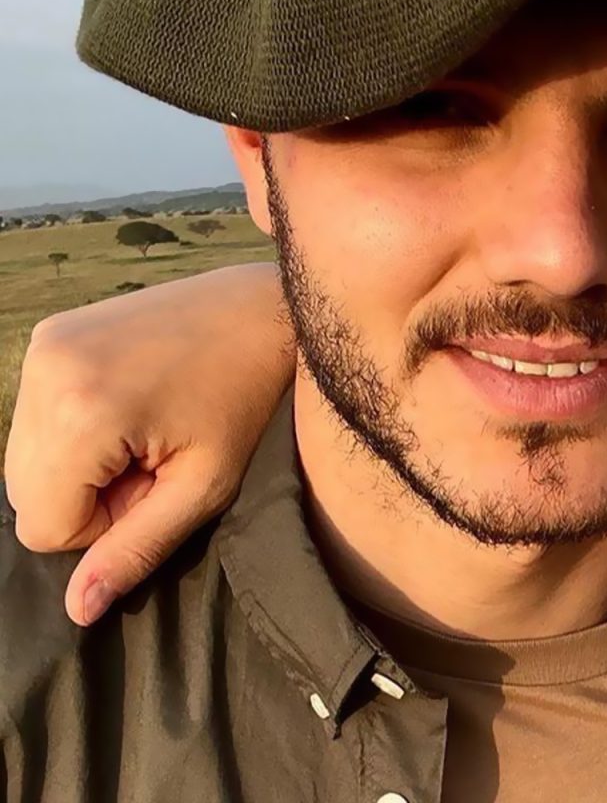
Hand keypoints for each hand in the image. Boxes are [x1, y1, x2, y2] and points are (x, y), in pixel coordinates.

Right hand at [3, 263, 292, 624]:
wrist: (266, 310)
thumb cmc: (248, 399)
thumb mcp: (204, 485)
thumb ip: (137, 549)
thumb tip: (78, 611)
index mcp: (78, 412)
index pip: (42, 527)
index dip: (104, 525)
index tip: (158, 485)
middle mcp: (43, 373)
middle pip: (25, 493)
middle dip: (89, 495)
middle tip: (157, 457)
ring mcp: (42, 346)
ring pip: (25, 458)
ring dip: (81, 464)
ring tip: (148, 430)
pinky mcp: (50, 333)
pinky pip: (36, 417)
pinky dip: (76, 428)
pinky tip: (132, 404)